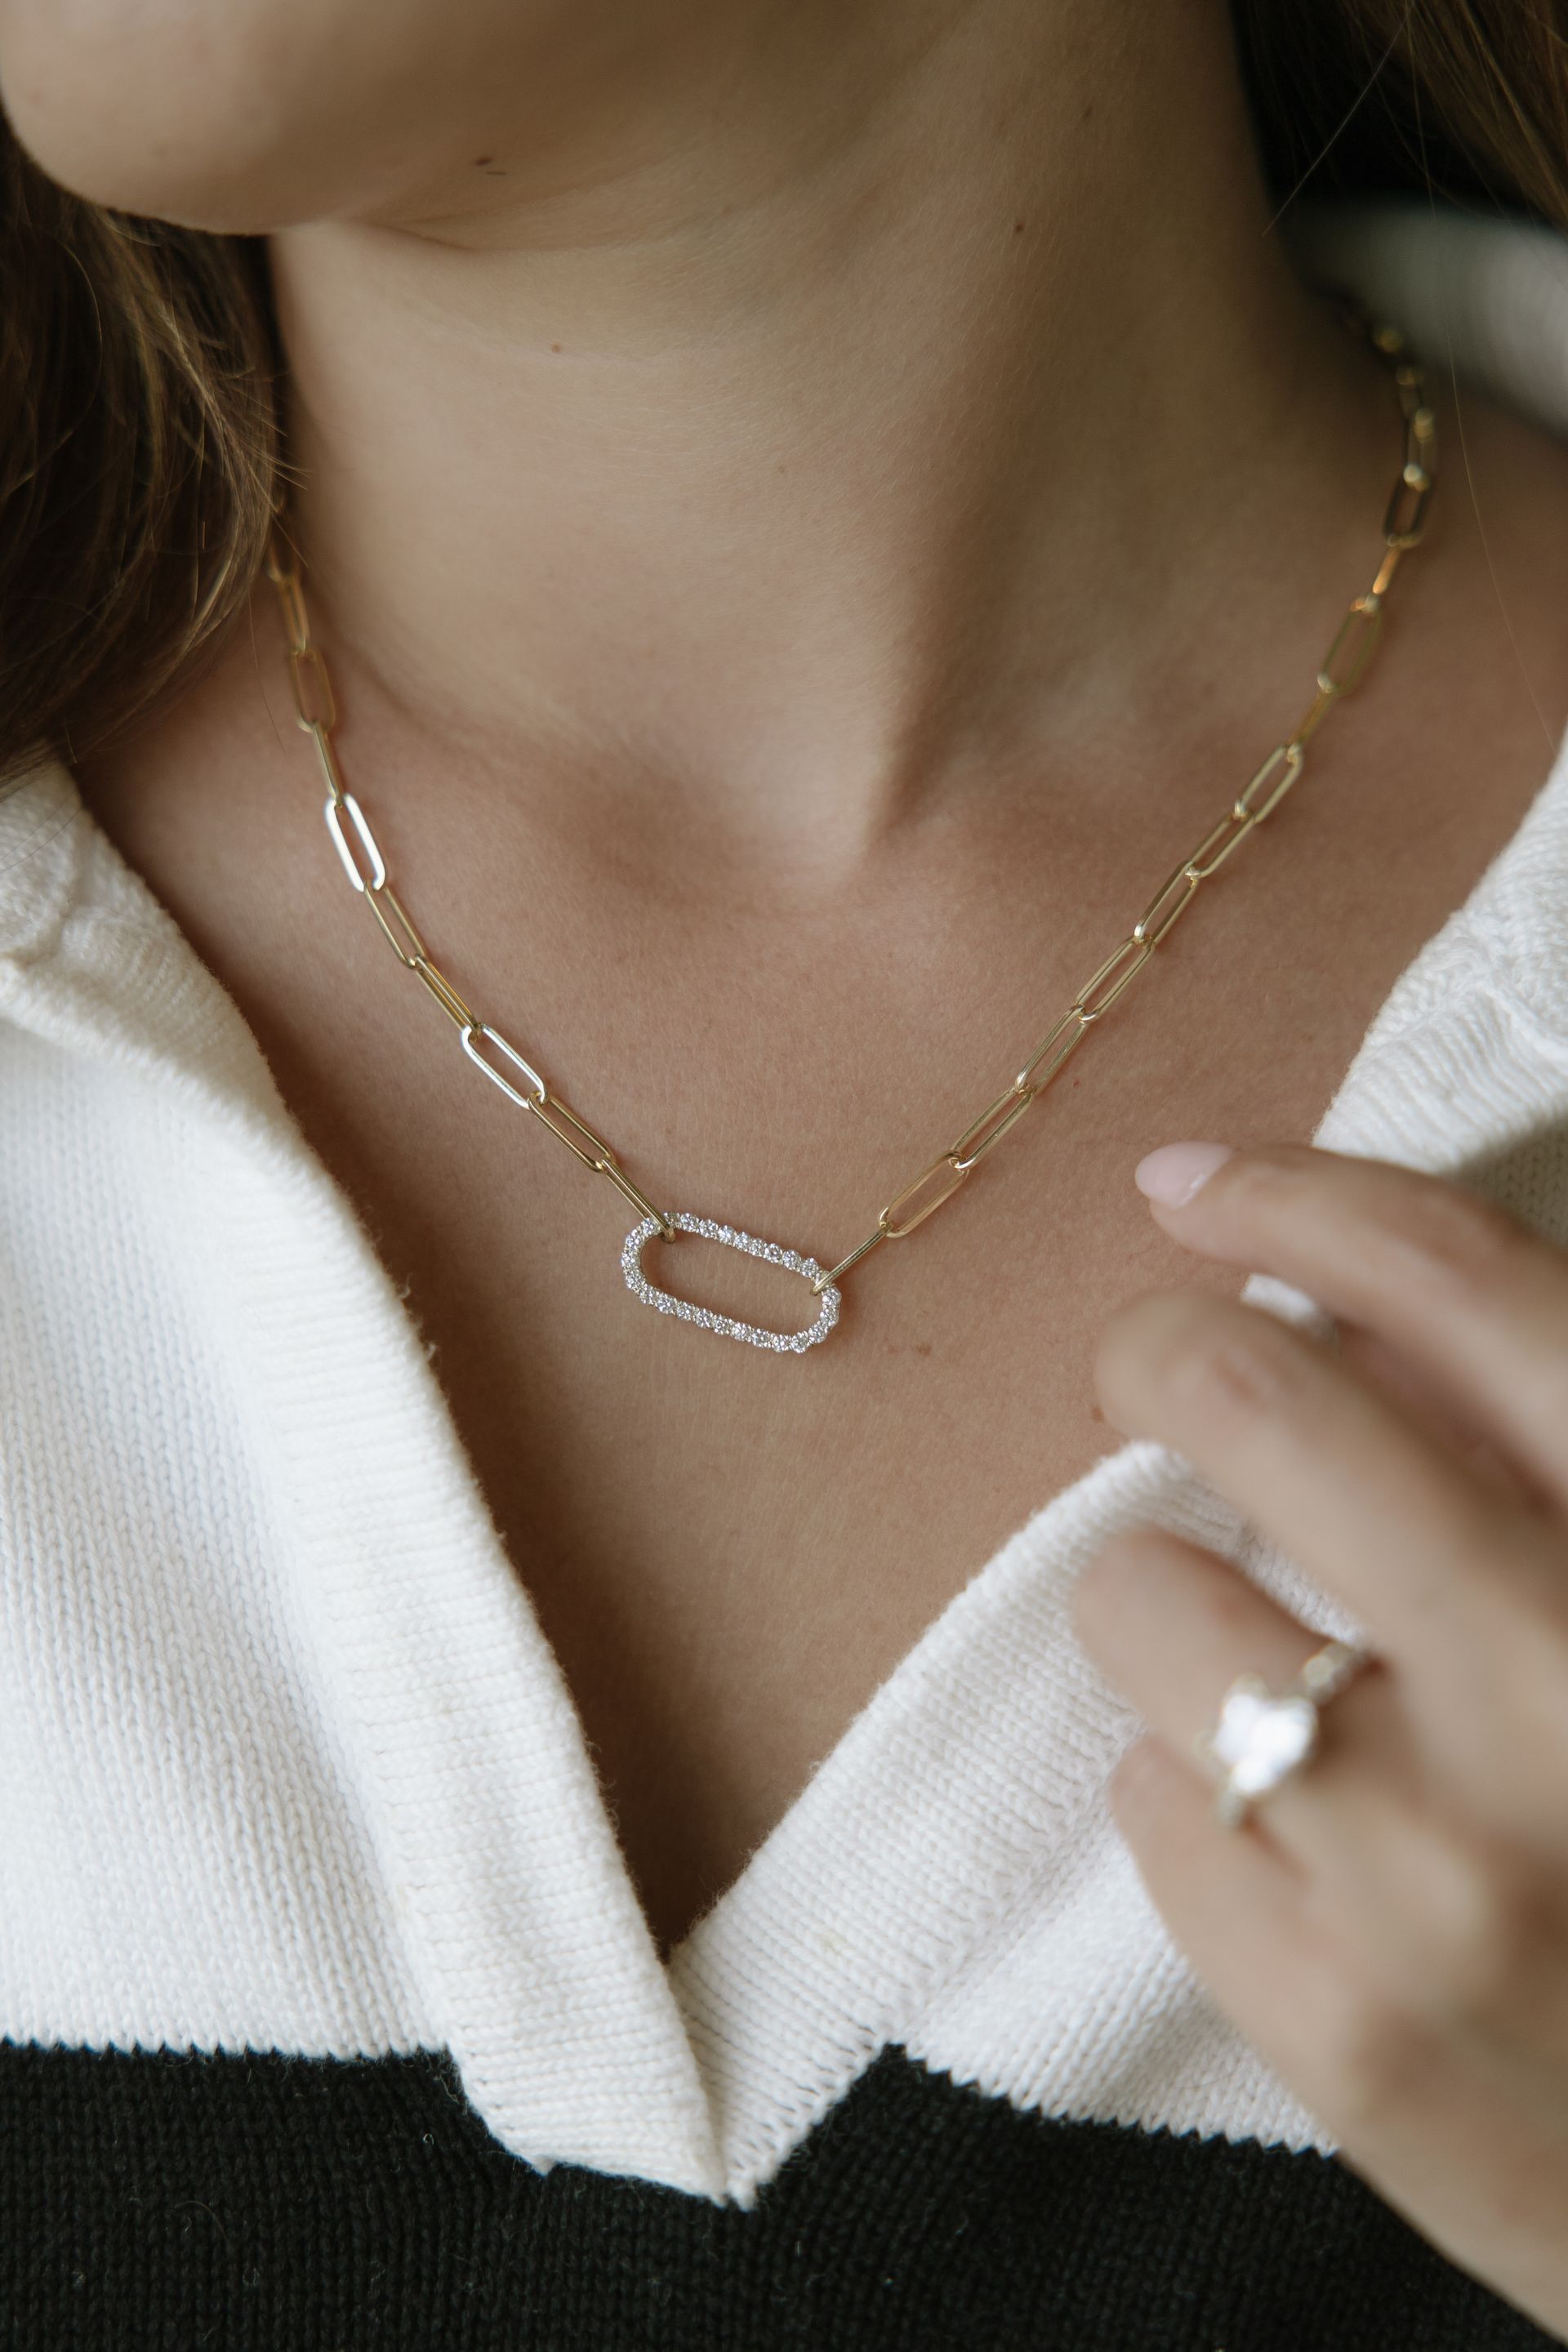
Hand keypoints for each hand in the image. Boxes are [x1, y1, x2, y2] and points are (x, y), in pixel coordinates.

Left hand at [1071, 1143, 1567, 2341]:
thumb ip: (1546, 1457)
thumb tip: (1345, 1301)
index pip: (1462, 1286)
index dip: (1302, 1200)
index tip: (1191, 1185)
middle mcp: (1567, 1683)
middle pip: (1248, 1395)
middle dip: (1159, 1351)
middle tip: (1154, 1372)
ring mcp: (1441, 1869)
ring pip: (1142, 1594)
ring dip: (1167, 1593)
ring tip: (1253, 1651)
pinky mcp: (1339, 2025)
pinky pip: (1145, 1799)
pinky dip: (1189, 1782)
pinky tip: (1288, 1827)